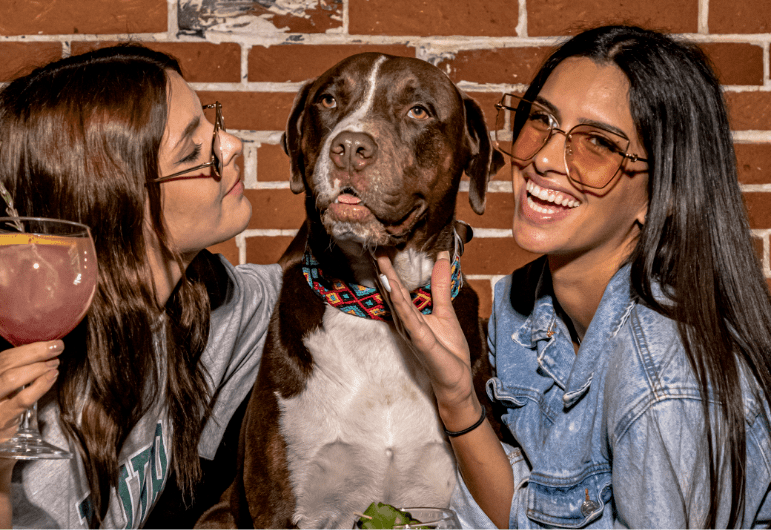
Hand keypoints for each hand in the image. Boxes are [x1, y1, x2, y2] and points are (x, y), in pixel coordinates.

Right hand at [0, 340, 60, 441]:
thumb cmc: (4, 410)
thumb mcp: (6, 389)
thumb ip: (16, 371)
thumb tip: (42, 351)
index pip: (4, 357)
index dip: (28, 348)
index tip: (50, 343)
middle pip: (6, 364)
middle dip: (35, 353)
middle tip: (57, 348)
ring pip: (11, 378)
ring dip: (37, 368)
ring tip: (55, 363)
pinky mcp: (2, 420)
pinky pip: (22, 399)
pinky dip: (40, 385)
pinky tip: (52, 377)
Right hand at [376, 251, 480, 427]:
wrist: (456, 379)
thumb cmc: (448, 350)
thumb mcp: (445, 311)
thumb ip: (440, 286)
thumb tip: (443, 258)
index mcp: (411, 316)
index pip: (399, 290)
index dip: (391, 271)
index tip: (385, 250)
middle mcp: (407, 323)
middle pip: (394, 295)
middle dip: (386, 274)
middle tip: (378, 252)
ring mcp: (413, 333)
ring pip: (400, 306)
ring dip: (391, 288)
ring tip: (383, 268)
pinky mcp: (422, 342)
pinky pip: (411, 322)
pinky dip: (403, 308)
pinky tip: (397, 295)